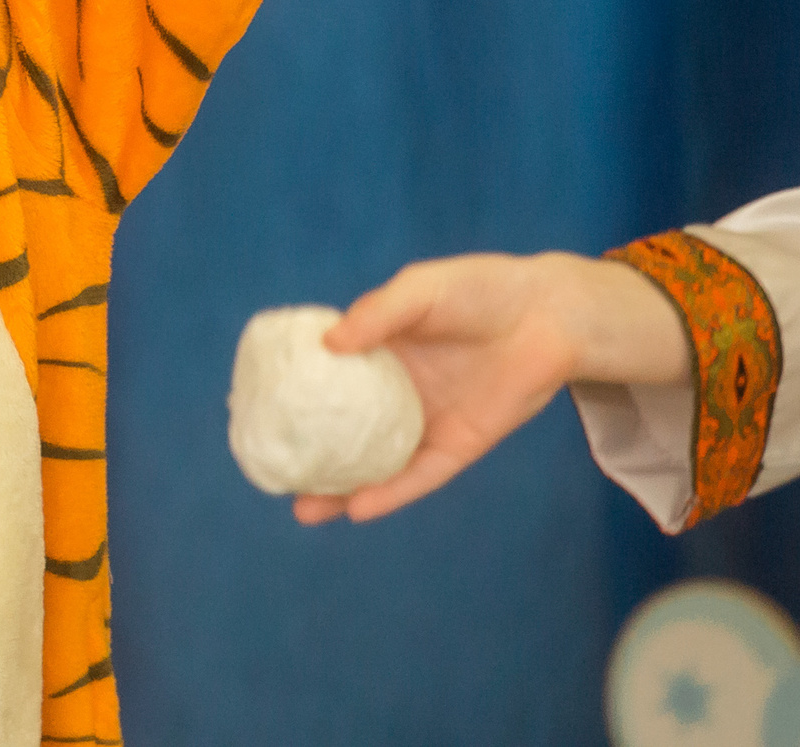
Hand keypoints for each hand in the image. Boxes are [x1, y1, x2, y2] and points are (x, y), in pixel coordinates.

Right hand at [289, 250, 686, 525]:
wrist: (548, 316)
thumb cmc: (480, 291)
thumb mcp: (420, 290)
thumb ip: (377, 313)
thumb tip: (328, 345)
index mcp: (378, 353)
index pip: (325, 379)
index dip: (291, 395)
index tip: (252, 411)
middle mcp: (395, 393)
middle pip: (341, 432)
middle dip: (307, 454)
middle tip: (269, 472)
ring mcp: (424, 422)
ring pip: (374, 465)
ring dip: (340, 489)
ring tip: (304, 508)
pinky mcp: (458, 445)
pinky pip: (419, 476)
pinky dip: (390, 493)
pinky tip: (358, 507)